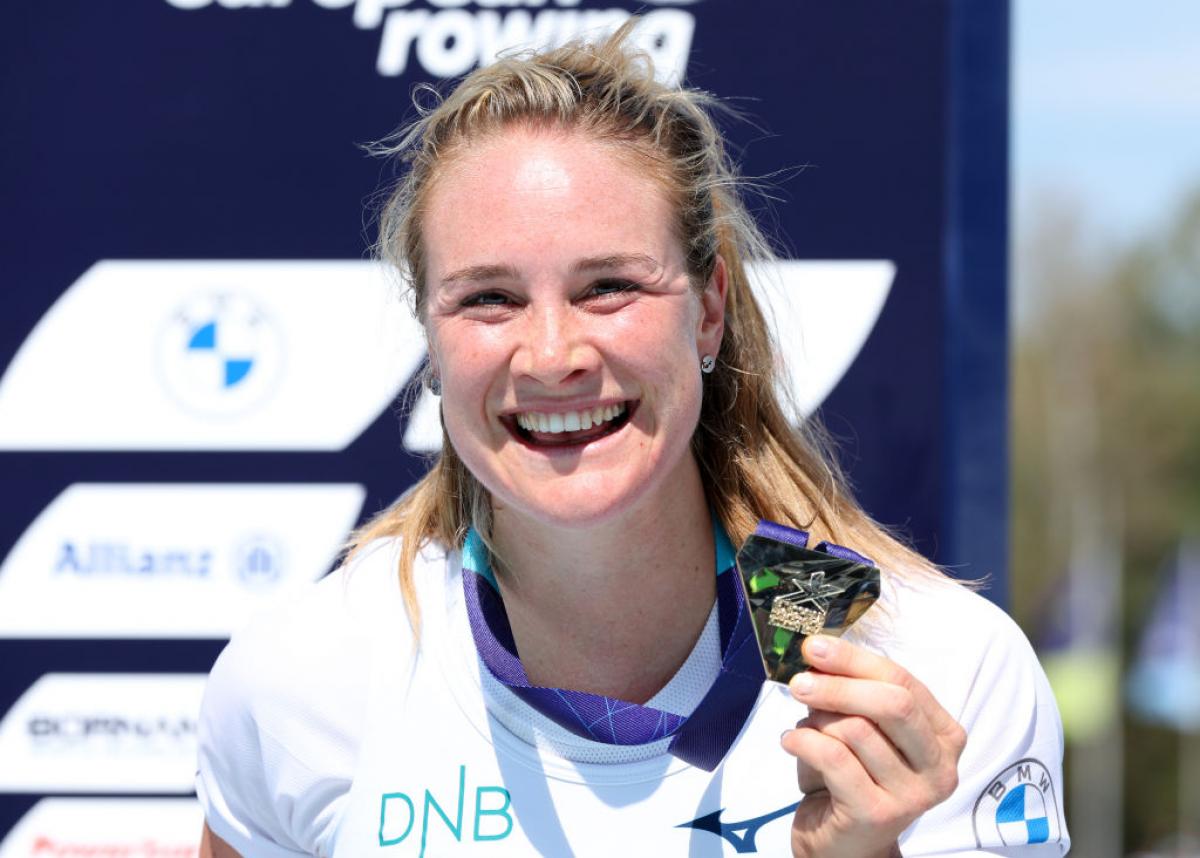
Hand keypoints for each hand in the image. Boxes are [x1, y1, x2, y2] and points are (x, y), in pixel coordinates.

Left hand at [780, 634, 965, 857]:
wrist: (845, 844)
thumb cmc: (853, 776)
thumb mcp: (862, 728)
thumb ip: (854, 692)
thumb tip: (819, 652)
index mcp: (944, 735)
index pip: (904, 681)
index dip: (856, 660)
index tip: (815, 647)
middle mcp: (940, 766)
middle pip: (893, 703)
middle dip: (839, 685)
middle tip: (799, 682)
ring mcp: (913, 794)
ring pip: (856, 730)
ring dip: (818, 721)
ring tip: (805, 728)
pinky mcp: (878, 814)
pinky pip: (834, 758)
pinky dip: (803, 742)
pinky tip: (792, 742)